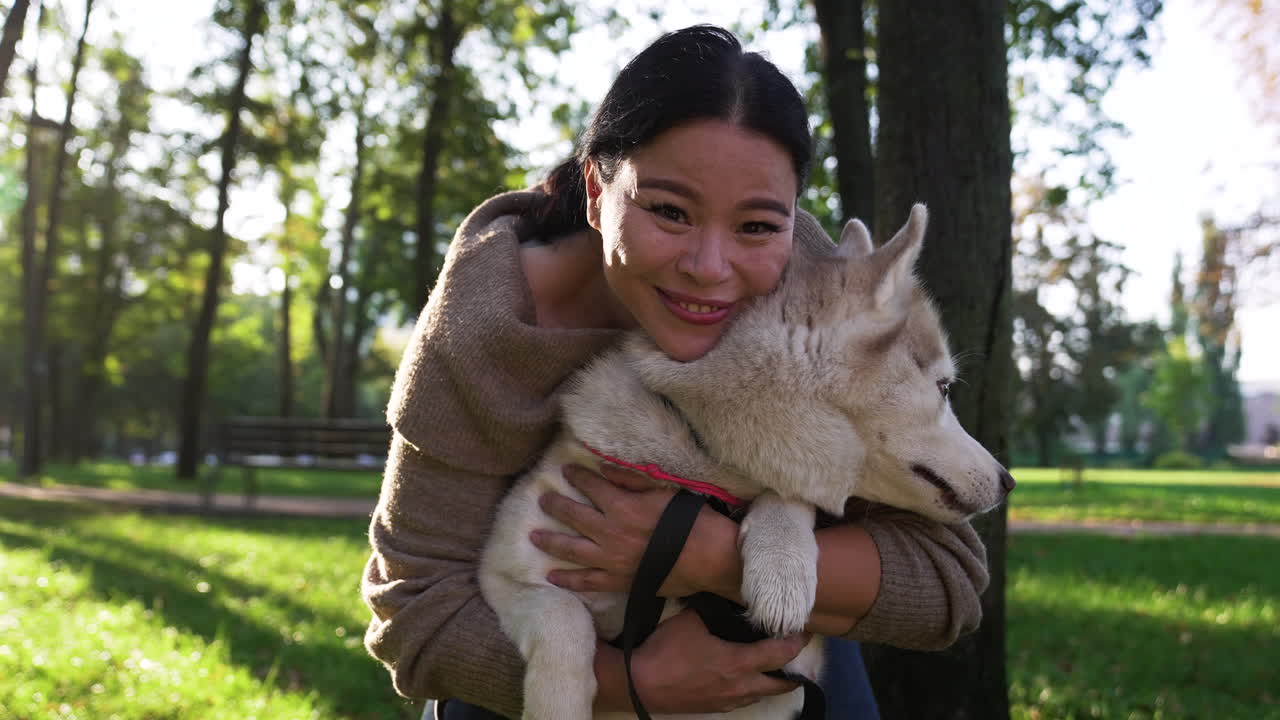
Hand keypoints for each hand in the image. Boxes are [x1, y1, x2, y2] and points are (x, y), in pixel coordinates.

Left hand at [531, 464, 739, 597]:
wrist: (709, 559)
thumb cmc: (691, 521)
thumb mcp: (663, 491)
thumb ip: (631, 479)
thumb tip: (604, 468)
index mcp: (622, 507)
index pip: (592, 486)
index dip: (577, 477)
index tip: (566, 472)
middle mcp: (611, 533)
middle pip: (574, 516)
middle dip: (556, 505)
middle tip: (542, 500)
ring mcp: (612, 560)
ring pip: (572, 549)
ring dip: (551, 541)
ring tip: (534, 536)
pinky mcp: (619, 582)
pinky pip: (587, 582)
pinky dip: (568, 580)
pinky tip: (552, 577)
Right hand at [595, 608, 808, 712]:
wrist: (641, 683)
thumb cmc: (667, 651)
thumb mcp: (691, 620)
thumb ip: (713, 609)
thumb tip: (724, 597)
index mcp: (739, 663)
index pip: (780, 653)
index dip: (797, 642)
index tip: (805, 630)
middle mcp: (740, 686)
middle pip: (780, 684)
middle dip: (794, 671)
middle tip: (797, 654)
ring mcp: (728, 700)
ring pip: (762, 694)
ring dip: (773, 681)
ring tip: (775, 666)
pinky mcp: (715, 708)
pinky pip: (744, 700)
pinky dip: (753, 689)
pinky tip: (745, 679)